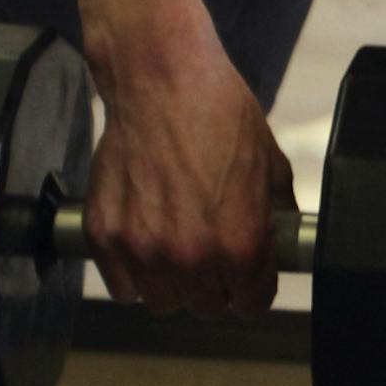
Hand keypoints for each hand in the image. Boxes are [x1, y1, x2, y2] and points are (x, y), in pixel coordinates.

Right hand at [82, 0, 294, 321]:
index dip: (252, 289)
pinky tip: (145, 242)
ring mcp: (142, 249)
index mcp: (239, 242)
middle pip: (206, 308)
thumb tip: (280, 243)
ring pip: (162, 302)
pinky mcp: (104, 236)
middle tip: (211, 255)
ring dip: (172, 283)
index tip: (247, 277)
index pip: (250, 305)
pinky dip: (133, 272)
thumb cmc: (218, 111)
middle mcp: (190, 256)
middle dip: (214, 286)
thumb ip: (276, 215)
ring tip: (176, 248)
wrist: (160, 77)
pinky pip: (122, 286)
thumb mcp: (270, 163)